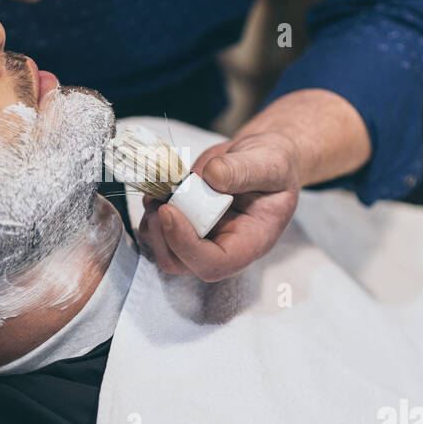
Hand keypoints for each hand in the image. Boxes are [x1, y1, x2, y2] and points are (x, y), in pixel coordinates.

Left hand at [137, 131, 300, 281]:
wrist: (260, 160)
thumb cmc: (272, 166)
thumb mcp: (270, 163)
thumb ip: (245, 170)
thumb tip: (213, 175)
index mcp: (250, 242)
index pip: (214, 263)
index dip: (186, 245)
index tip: (170, 211)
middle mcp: (222, 247)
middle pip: (181, 263)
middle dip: (163, 235)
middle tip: (160, 200)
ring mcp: (200, 239)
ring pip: (163, 251)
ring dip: (151, 225)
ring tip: (160, 192)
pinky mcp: (184, 226)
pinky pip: (156, 234)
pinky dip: (149, 214)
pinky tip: (159, 192)